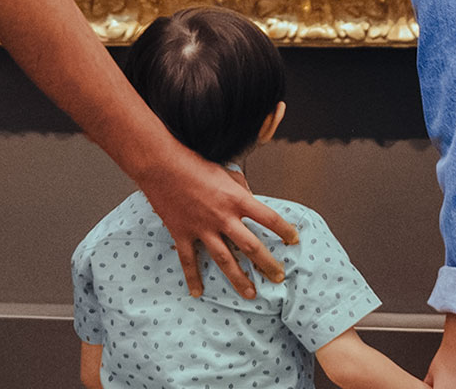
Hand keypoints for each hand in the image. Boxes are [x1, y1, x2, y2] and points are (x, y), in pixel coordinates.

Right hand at [135, 148, 296, 297]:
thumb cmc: (194, 162)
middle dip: (267, 264)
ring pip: (224, 259)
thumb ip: (240, 188)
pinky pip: (189, 260)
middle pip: (251, 246)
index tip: (294, 239)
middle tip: (278, 277)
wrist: (161, 164)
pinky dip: (192, 277)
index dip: (285, 230)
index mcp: (236, 198)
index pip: (268, 218)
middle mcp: (222, 216)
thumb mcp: (225, 171)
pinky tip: (198, 292)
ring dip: (238, 278)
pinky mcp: (182, 233)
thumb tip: (250, 198)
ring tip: (250, 293)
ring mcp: (202, 227)